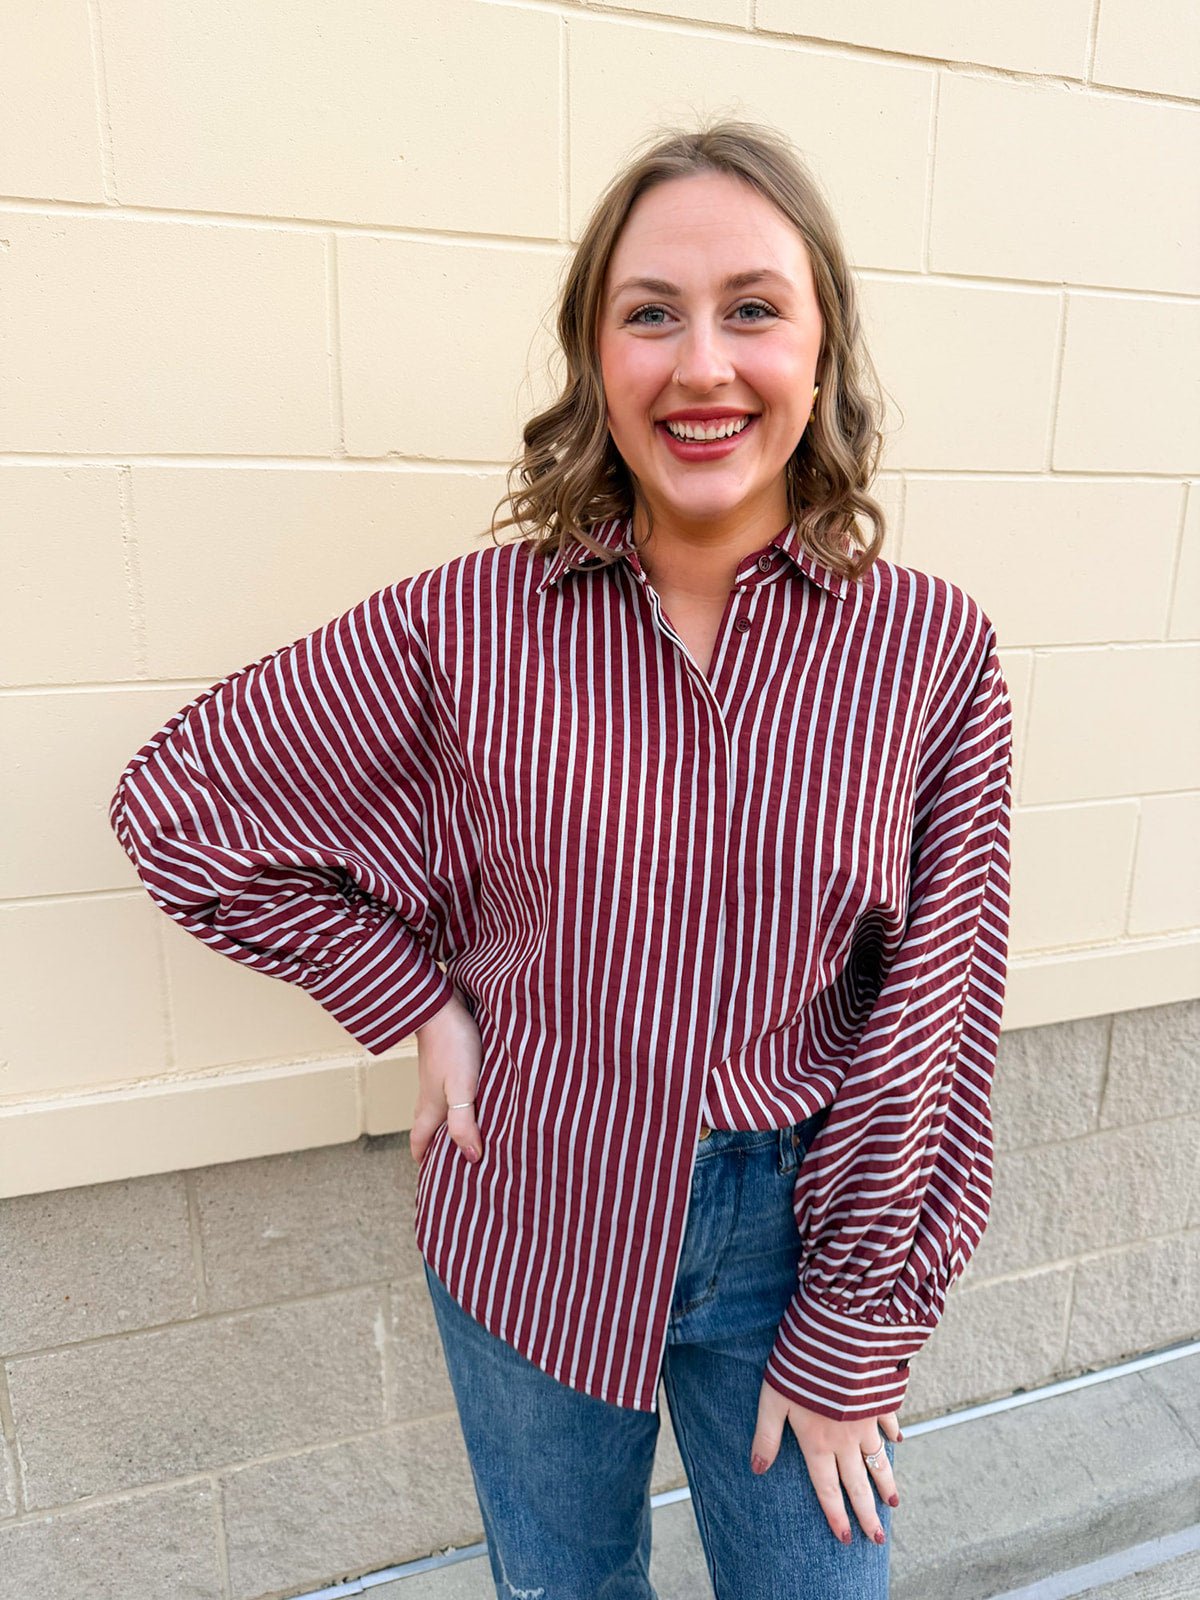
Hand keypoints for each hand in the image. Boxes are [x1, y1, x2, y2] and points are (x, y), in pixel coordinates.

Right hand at [410, 986, 483, 1165]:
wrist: (440, 1002)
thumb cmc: (452, 1044)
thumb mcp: (461, 1087)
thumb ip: (464, 1122)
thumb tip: (471, 1157)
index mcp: (430, 1107)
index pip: (420, 1143)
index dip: (424, 1162)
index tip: (434, 1182)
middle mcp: (429, 1095)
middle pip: (428, 1128)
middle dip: (436, 1148)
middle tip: (453, 1164)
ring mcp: (437, 1078)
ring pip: (439, 1109)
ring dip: (449, 1125)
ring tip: (467, 1135)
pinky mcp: (448, 1062)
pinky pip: (451, 1091)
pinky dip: (460, 1103)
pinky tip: (476, 1099)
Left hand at [750, 1381, 900, 1544]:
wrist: (838, 1336)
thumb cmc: (799, 1367)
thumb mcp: (772, 1400)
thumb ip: (766, 1436)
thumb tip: (757, 1469)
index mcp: (818, 1442)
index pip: (827, 1488)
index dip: (835, 1515)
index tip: (847, 1538)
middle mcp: (845, 1439)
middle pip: (857, 1484)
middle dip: (867, 1513)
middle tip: (877, 1538)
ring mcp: (866, 1420)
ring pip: (878, 1460)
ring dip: (885, 1483)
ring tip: (893, 1504)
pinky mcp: (879, 1399)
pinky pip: (889, 1423)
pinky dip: (893, 1435)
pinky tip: (898, 1442)